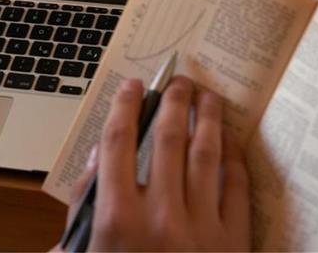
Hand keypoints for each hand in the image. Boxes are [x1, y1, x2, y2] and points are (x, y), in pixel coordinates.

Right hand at [63, 76, 250, 251]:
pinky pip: (236, 189)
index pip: (119, 142)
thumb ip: (83, 203)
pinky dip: (234, 158)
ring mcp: (200, 231)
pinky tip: (229, 138)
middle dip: (173, 102)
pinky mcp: (232, 245)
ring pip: (206, 156)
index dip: (125, 106)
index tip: (133, 86)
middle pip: (168, 140)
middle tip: (179, 81)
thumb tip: (99, 155)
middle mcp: (159, 218)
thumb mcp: (81, 248)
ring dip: (207, 119)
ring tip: (208, 97)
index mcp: (116, 218)